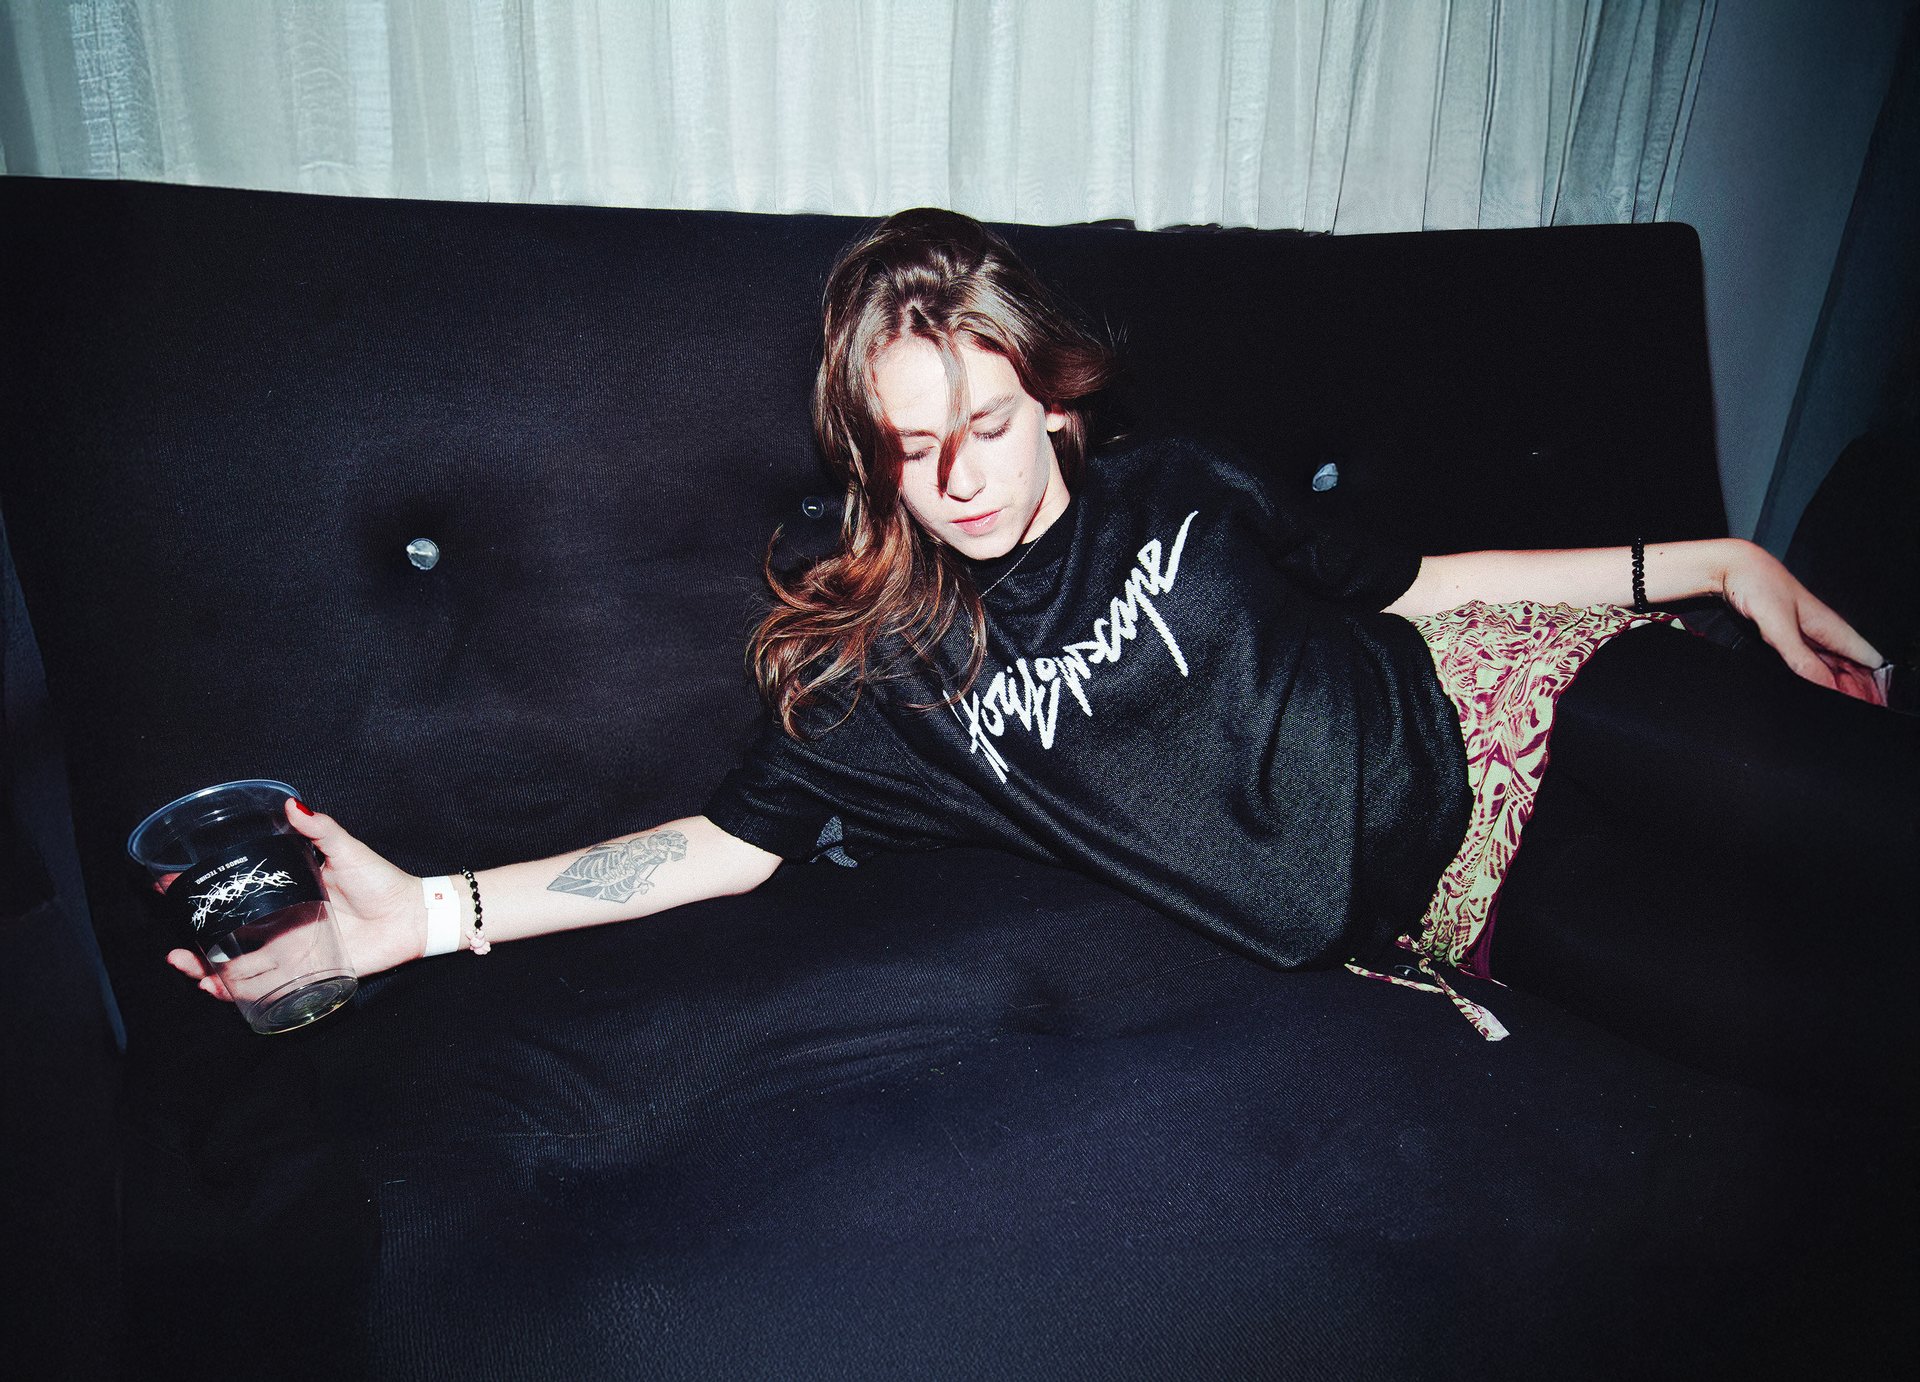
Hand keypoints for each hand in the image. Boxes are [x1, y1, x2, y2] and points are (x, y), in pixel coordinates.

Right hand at [164, 797, 426, 1002]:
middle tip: (175, 949)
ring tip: (191, 969)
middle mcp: (284, 928)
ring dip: (210, 974)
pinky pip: (269, 989)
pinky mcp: (309, 974)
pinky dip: (240, 995)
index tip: (171, 891)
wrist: (412, 916)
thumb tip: (292, 803)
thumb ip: (320, 829)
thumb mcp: (347, 850)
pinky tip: (219, 991)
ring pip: (241, 970)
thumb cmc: (382, 882)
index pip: (237, 901)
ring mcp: (294, 953)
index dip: (203, 899)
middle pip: (230, 943)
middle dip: (196, 949)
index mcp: (286, 898)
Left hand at [1718, 540, 1887, 705]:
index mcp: (1831, 626)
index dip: (1870, 683)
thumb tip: (1825, 684)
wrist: (1731, 570)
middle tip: (1852, 707)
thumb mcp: (1779, 627)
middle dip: (1852, 688)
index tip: (1867, 702)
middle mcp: (1821, 632)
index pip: (1866, 659)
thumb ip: (1800, 658)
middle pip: (1848, 667)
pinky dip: (1810, 676)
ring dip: (1831, 684)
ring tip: (1836, 700)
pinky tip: (1808, 685)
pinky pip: (1805, 662)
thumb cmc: (1759, 586)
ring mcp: (1803, 636)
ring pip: (1828, 666)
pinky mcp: (1785, 638)